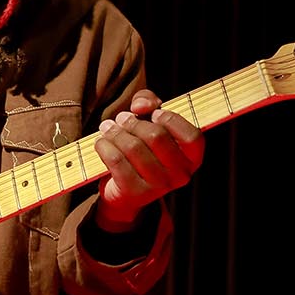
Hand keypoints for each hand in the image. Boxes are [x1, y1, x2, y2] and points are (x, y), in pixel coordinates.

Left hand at [93, 89, 204, 230]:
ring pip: (133, 147)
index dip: (170, 119)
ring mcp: (159, 187)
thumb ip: (150, 102)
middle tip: (121, 118)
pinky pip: (116, 160)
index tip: (154, 114)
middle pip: (156, 136)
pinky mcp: (135, 193)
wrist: (125, 191)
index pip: (191, 136)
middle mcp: (180, 175)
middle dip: (133, 122)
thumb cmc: (144, 148)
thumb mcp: (151, 121)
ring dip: (115, 132)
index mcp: (192, 158)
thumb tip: (140, 106)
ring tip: (107, 127)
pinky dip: (104, 146)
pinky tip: (101, 142)